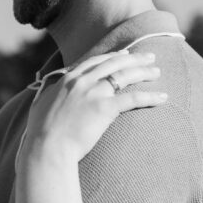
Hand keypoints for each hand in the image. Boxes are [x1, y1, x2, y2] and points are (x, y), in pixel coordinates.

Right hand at [25, 51, 165, 161]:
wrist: (46, 148)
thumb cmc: (40, 134)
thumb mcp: (40, 106)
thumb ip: (48, 95)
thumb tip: (47, 92)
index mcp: (67, 79)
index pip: (94, 62)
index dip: (112, 57)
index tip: (125, 55)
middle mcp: (81, 81)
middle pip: (114, 63)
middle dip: (134, 59)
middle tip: (149, 57)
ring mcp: (93, 93)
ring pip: (125, 75)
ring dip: (144, 72)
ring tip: (157, 72)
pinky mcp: (105, 108)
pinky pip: (133, 98)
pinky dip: (150, 96)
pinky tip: (162, 97)